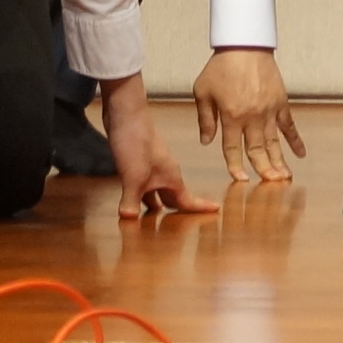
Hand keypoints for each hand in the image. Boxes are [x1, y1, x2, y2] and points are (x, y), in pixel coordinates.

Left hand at [100, 76, 218, 219]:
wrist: (125, 112)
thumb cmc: (137, 142)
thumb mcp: (133, 176)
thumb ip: (131, 201)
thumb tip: (128, 220)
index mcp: (171, 178)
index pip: (189, 199)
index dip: (202, 207)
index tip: (217, 211)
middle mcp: (164, 173)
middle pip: (171, 199)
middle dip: (173, 214)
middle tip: (173, 230)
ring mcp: (150, 167)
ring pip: (154, 192)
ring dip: (152, 206)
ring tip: (148, 221)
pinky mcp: (137, 161)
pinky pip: (141, 185)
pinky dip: (138, 196)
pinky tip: (129, 200)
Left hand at [189, 49, 305, 184]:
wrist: (244, 44)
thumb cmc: (220, 67)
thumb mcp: (203, 91)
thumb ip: (205, 118)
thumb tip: (206, 141)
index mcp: (232, 116)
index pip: (233, 148)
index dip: (235, 166)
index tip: (240, 179)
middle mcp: (252, 117)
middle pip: (258, 150)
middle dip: (263, 169)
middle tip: (269, 185)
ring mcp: (269, 110)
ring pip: (274, 142)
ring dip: (280, 161)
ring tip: (284, 177)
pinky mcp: (281, 102)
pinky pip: (289, 125)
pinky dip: (295, 140)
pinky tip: (300, 154)